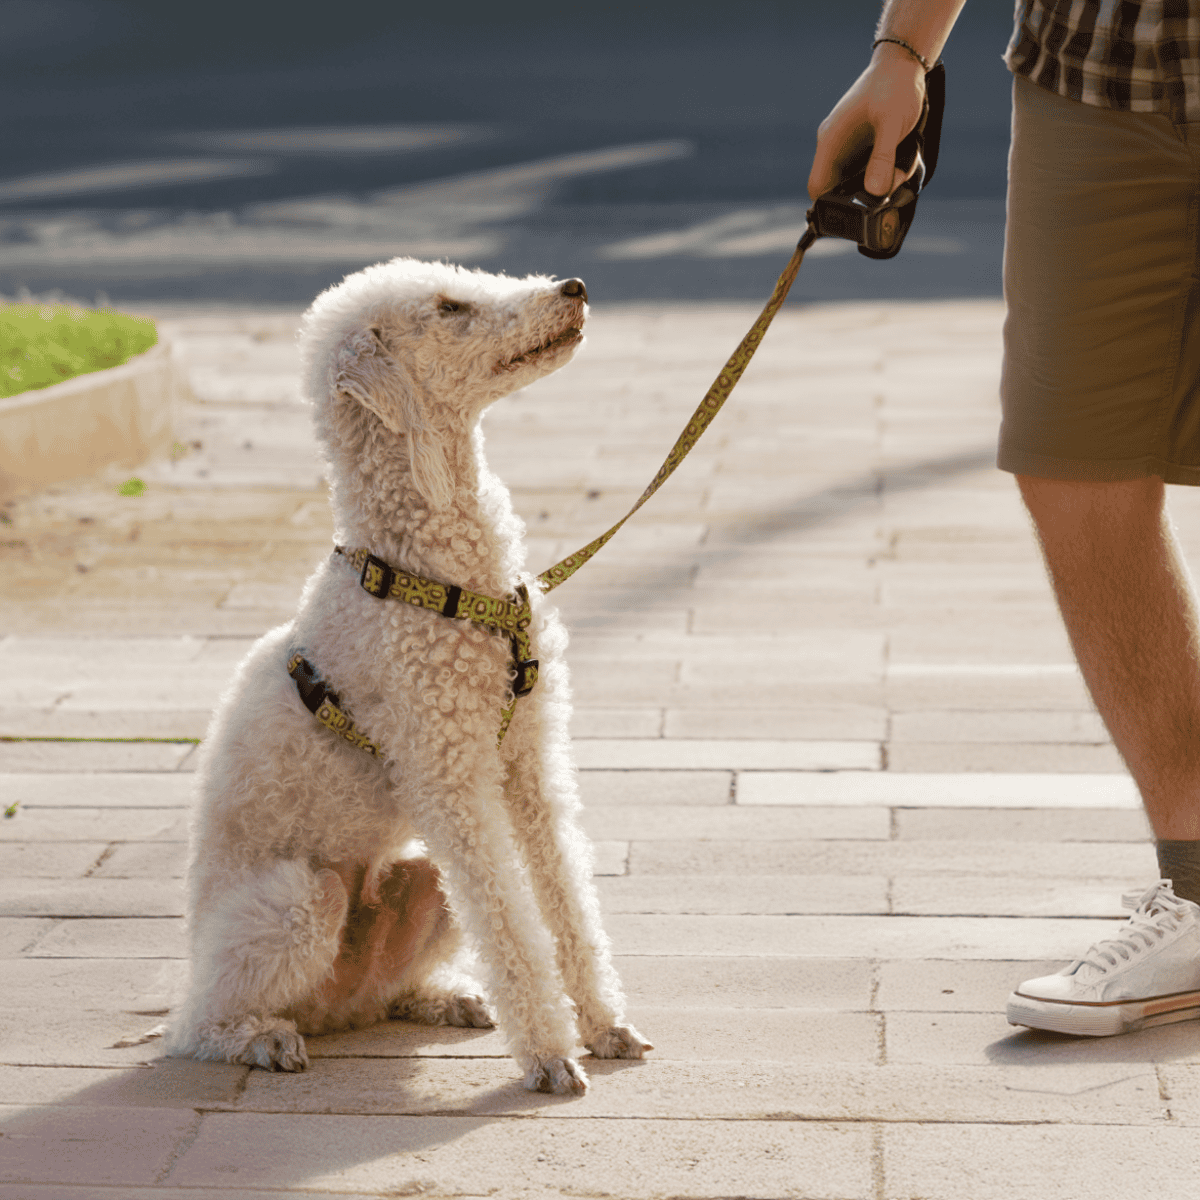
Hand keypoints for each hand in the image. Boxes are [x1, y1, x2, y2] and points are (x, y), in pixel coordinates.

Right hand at [807, 45, 927, 200]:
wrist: (904, 63)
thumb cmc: (894, 87)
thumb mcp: (892, 124)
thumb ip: (883, 159)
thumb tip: (874, 194)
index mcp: (831, 142)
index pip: (817, 187)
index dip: (828, 207)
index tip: (853, 214)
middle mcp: (836, 148)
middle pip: (840, 190)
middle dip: (866, 195)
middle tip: (892, 184)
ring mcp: (850, 149)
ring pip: (859, 182)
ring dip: (882, 182)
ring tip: (904, 165)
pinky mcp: (864, 148)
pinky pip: (872, 171)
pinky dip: (888, 172)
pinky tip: (904, 158)